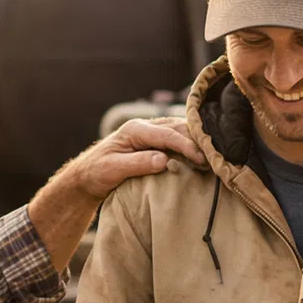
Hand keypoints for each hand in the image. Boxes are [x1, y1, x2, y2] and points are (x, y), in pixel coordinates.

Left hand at [69, 117, 204, 200]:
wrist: (87, 176)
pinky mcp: (155, 142)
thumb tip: (164, 160)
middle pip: (178, 128)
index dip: (186, 145)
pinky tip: (202, 153)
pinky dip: (191, 143)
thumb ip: (138, 164)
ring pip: (180, 130)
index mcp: (135, 130)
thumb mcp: (113, 169)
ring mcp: (151, 132)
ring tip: (213, 155)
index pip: (167, 134)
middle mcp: (145, 126)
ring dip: (196, 141)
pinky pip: (177, 138)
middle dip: (197, 141)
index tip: (201, 159)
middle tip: (215, 158)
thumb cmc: (97, 172)